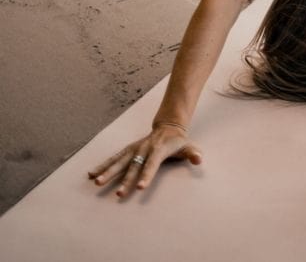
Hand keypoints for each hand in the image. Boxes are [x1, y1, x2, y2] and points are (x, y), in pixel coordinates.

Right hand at [87, 125, 202, 198]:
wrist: (168, 126)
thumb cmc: (178, 141)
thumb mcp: (188, 146)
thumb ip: (193, 153)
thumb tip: (199, 159)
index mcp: (158, 150)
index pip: (152, 164)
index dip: (147, 175)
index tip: (140, 188)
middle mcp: (143, 149)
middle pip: (133, 166)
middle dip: (125, 180)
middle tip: (118, 194)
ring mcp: (134, 149)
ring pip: (119, 161)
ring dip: (108, 172)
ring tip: (96, 182)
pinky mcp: (127, 150)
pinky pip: (113, 158)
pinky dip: (102, 165)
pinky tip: (91, 174)